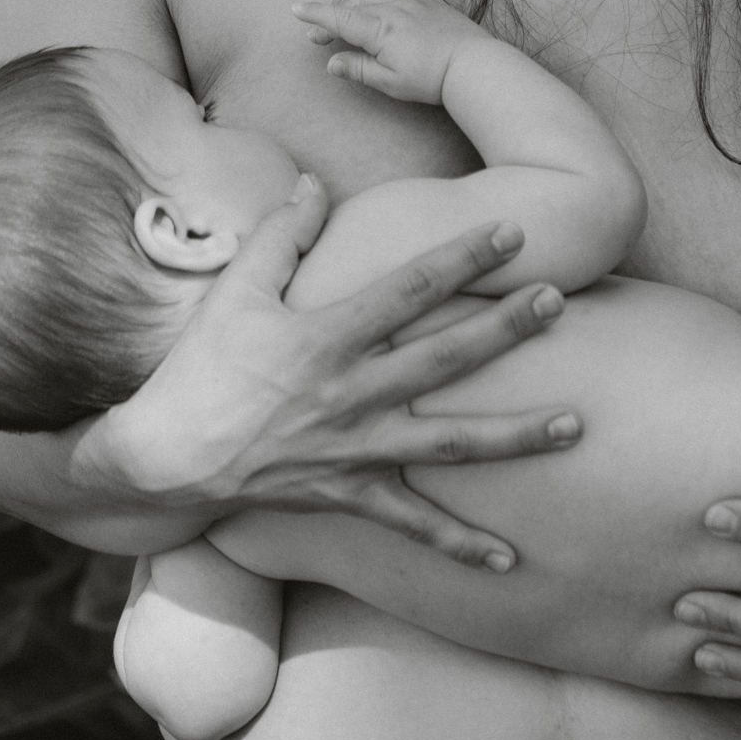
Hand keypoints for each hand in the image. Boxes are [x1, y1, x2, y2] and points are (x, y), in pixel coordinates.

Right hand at [104, 178, 579, 569]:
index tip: (513, 230)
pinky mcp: (351, 494)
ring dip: (516, 436)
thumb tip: (314, 179)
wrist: (165, 459)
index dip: (462, 257)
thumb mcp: (235, 292)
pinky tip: (510, 560)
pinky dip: (461, 545)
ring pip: (451, 444)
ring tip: (575, 426)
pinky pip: (414, 524)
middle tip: (559, 301)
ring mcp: (356, 449)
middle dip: (506, 328)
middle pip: (445, 358)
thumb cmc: (200, 368)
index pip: (408, 288)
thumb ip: (282, 234)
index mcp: (326, 337)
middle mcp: (351, 392)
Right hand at [293, 0, 488, 104]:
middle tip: (320, 39)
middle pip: (354, 9)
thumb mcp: (389, 82)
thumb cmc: (431, 79)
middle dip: (333, 21)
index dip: (316, 15)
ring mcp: (413, 3)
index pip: (338, 19)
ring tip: (349, 18)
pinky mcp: (433, 2)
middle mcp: (392, 10)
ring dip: (359, 6)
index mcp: (378, 30)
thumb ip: (359, 69)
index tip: (296, 9)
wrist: (472, 67)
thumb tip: (331, 62)